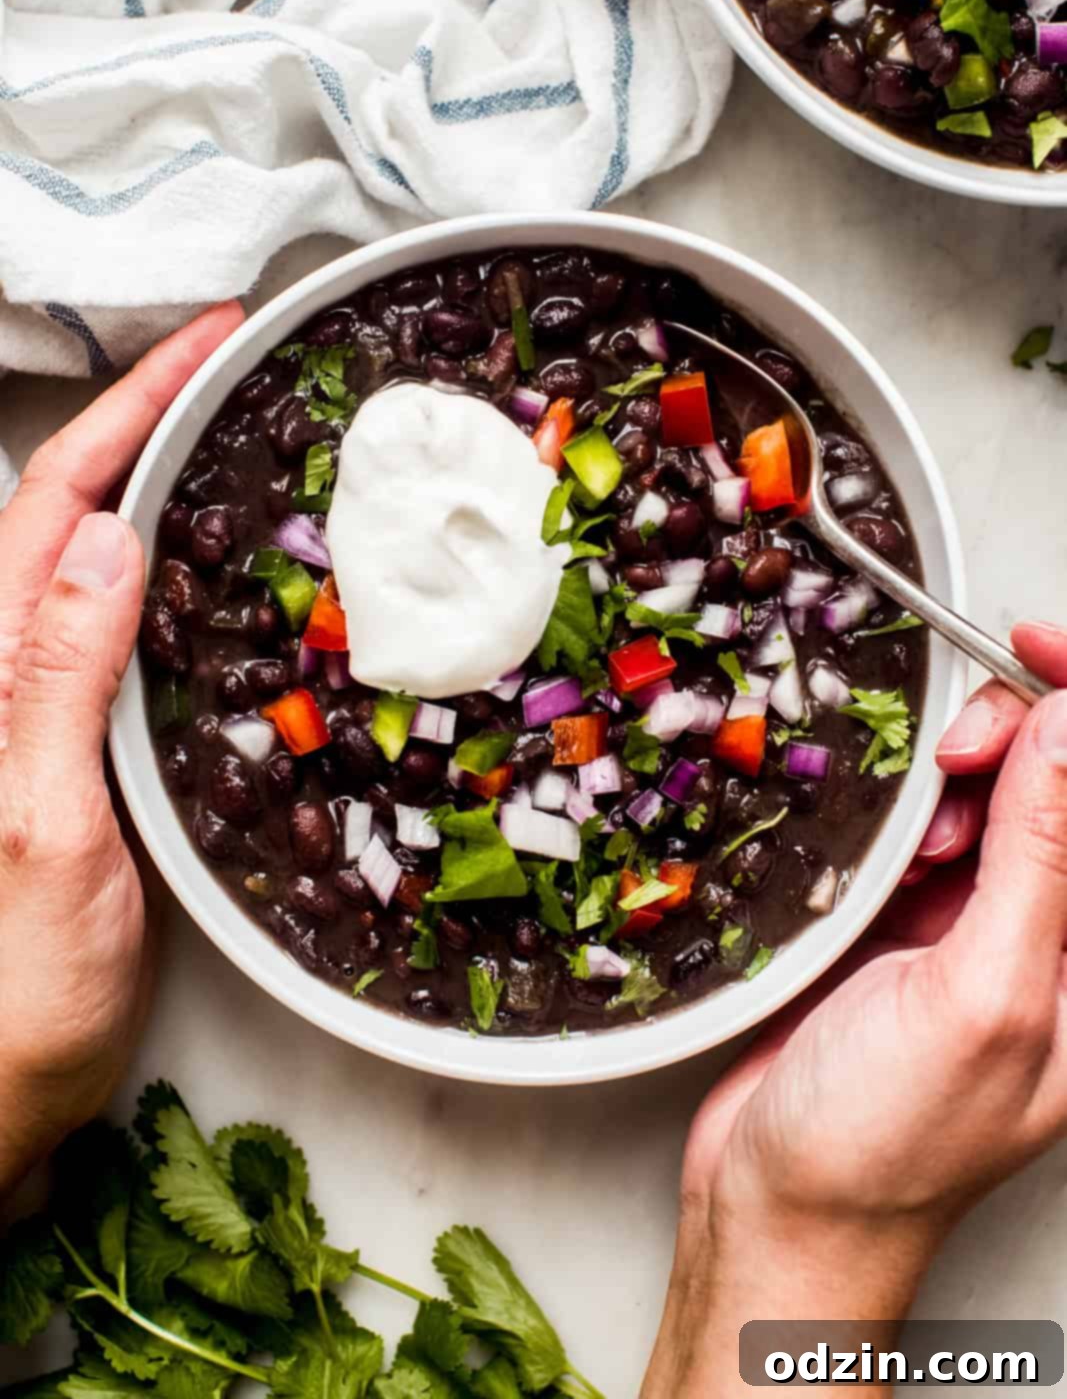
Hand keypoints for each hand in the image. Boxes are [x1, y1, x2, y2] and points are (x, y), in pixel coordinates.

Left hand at [0, 302, 243, 1194]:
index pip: (62, 496)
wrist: (2, 1084)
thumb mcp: (36, 827)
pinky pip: (149, 628)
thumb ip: (55, 684)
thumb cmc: (6, 981)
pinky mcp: (101, 744)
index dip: (134, 405)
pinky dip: (196, 568)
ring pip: (119, 556)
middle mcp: (20, 667)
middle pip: (88, 503)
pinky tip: (242, 559)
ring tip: (256, 424)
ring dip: (180, 477)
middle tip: (248, 355)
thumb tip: (104, 542)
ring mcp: (63, 703)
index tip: (210, 338)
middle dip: (160, 411)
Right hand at [642, 625, 1066, 1396]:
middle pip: (1062, 786)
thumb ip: (1038, 858)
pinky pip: (933, 836)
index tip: (1032, 648)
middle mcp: (1057, 945)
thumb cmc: (884, 1142)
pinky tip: (884, 857)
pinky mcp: (920, 934)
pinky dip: (908, 824)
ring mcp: (989, 935)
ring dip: (955, 790)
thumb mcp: (980, 995)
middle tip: (956, 752)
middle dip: (1016, 743)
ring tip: (913, 844)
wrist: (781, 1206)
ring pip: (998, 800)